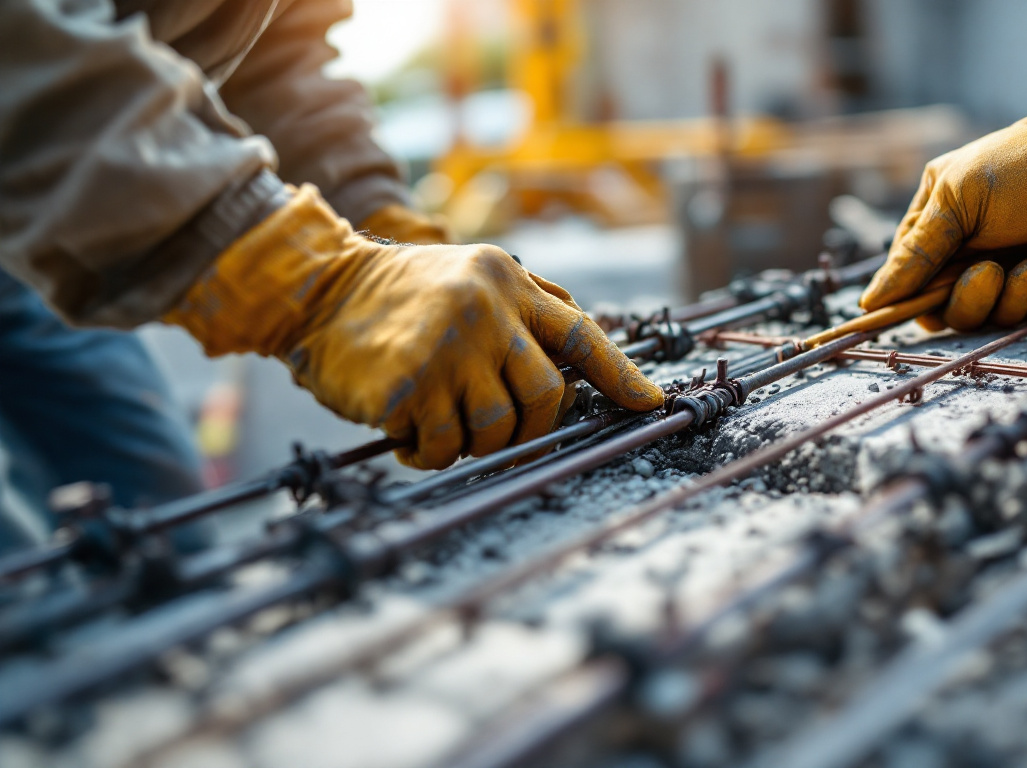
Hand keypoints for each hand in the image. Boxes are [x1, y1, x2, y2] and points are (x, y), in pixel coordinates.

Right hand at [165, 185, 662, 468]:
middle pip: (546, 397)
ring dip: (472, 441)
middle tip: (493, 426)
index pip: (580, 334)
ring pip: (495, 428)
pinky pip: (441, 446)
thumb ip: (528, 305)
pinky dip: (428, 453)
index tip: (651, 404)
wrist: (318, 291)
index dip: (621, 375)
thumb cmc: (402, 295)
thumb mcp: (472, 274)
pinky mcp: (408, 382)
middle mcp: (486, 309)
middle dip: (529, 426)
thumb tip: (585, 353)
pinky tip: (406, 431)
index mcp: (508, 282)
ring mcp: (447, 345)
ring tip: (439, 424)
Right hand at [860, 70, 1026, 330]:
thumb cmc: (1026, 167)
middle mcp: (970, 248)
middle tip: (997, 272)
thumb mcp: (960, 201)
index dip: (916, 303)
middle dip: (978, 299)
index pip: (909, 283)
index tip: (927, 311)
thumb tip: (870, 299)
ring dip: (1024, 296)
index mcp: (937, 223)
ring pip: (1002, 313)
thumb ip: (916, 254)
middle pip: (955, 308)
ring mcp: (1011, 262)